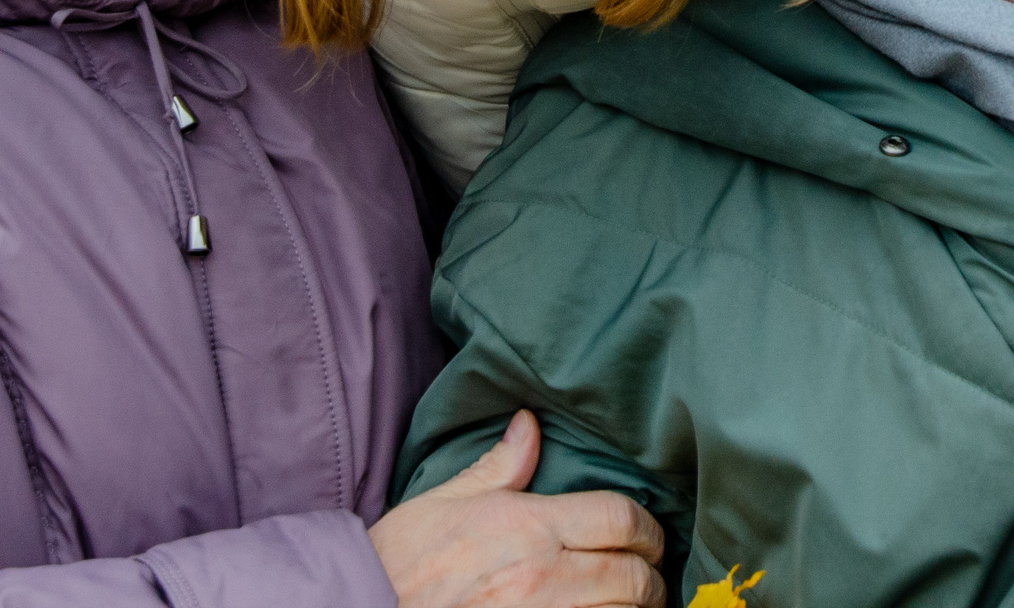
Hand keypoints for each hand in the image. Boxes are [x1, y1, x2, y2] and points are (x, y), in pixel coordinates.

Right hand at [369, 410, 664, 607]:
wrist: (364, 607)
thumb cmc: (400, 562)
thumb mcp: (445, 503)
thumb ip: (499, 467)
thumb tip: (529, 424)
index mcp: (527, 526)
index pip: (618, 517)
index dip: (646, 528)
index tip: (649, 538)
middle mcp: (542, 576)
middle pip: (632, 575)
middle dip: (649, 577)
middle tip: (648, 578)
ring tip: (629, 606)